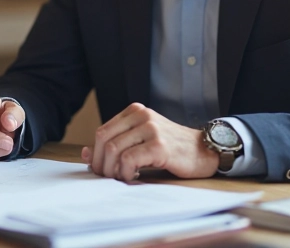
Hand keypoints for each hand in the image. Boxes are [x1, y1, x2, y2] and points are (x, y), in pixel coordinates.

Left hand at [80, 103, 218, 181]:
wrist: (204, 151)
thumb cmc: (171, 148)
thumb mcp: (141, 140)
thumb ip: (116, 144)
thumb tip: (85, 154)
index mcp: (135, 111)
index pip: (102, 131)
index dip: (95, 153)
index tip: (99, 169)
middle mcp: (142, 116)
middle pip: (104, 140)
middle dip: (100, 163)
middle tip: (106, 178)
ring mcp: (151, 129)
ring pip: (114, 150)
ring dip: (112, 170)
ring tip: (121, 177)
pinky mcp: (159, 146)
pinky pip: (129, 160)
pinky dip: (125, 173)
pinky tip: (134, 176)